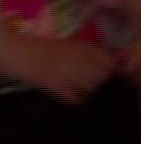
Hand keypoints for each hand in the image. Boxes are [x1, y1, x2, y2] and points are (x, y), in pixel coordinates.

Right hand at [0, 34, 116, 103]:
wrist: (22, 54)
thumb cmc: (49, 48)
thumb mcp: (73, 44)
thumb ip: (93, 52)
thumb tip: (116, 61)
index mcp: (83, 49)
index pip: (109, 63)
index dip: (110, 69)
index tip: (106, 72)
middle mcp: (77, 61)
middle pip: (102, 77)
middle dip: (101, 80)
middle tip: (94, 81)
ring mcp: (66, 75)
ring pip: (91, 89)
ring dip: (90, 90)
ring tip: (82, 87)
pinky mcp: (55, 88)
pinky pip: (76, 99)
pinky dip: (77, 98)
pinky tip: (73, 94)